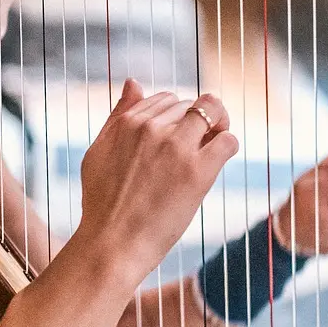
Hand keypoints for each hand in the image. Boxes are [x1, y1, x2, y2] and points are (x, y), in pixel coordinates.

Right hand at [70, 80, 238, 285]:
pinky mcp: (197, 170)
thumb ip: (118, 115)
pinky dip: (228, 146)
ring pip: (212, 114)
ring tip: (211, 150)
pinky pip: (227, 140)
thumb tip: (134, 81)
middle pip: (191, 106)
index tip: (179, 137)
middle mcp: (152, 128)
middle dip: (197, 122)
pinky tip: (218, 161)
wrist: (110, 245)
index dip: (177, 116)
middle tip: (198, 147)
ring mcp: (175, 147)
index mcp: (127, 122)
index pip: (166, 99)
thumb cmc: (103, 205)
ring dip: (218, 127)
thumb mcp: (99, 152)